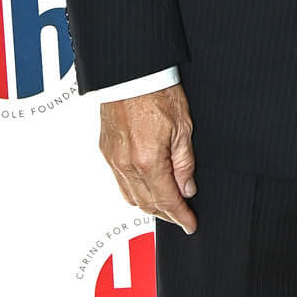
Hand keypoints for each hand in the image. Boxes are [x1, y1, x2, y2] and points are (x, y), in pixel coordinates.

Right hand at [99, 84, 197, 233]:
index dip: (181, 216)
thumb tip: (187, 188)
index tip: (190, 224)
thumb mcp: (183, 126)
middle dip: (166, 214)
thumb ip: (184, 163)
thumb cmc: (157, 91)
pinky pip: (120, 182)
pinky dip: (134, 191)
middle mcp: (126, 164)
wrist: (131, 71)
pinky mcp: (106, 150)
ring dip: (149, 205)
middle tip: (181, 217)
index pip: (167, 200)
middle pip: (147, 204)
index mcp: (148, 160)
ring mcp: (113, 158)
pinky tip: (145, 187)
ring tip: (165, 206)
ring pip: (131, 197)